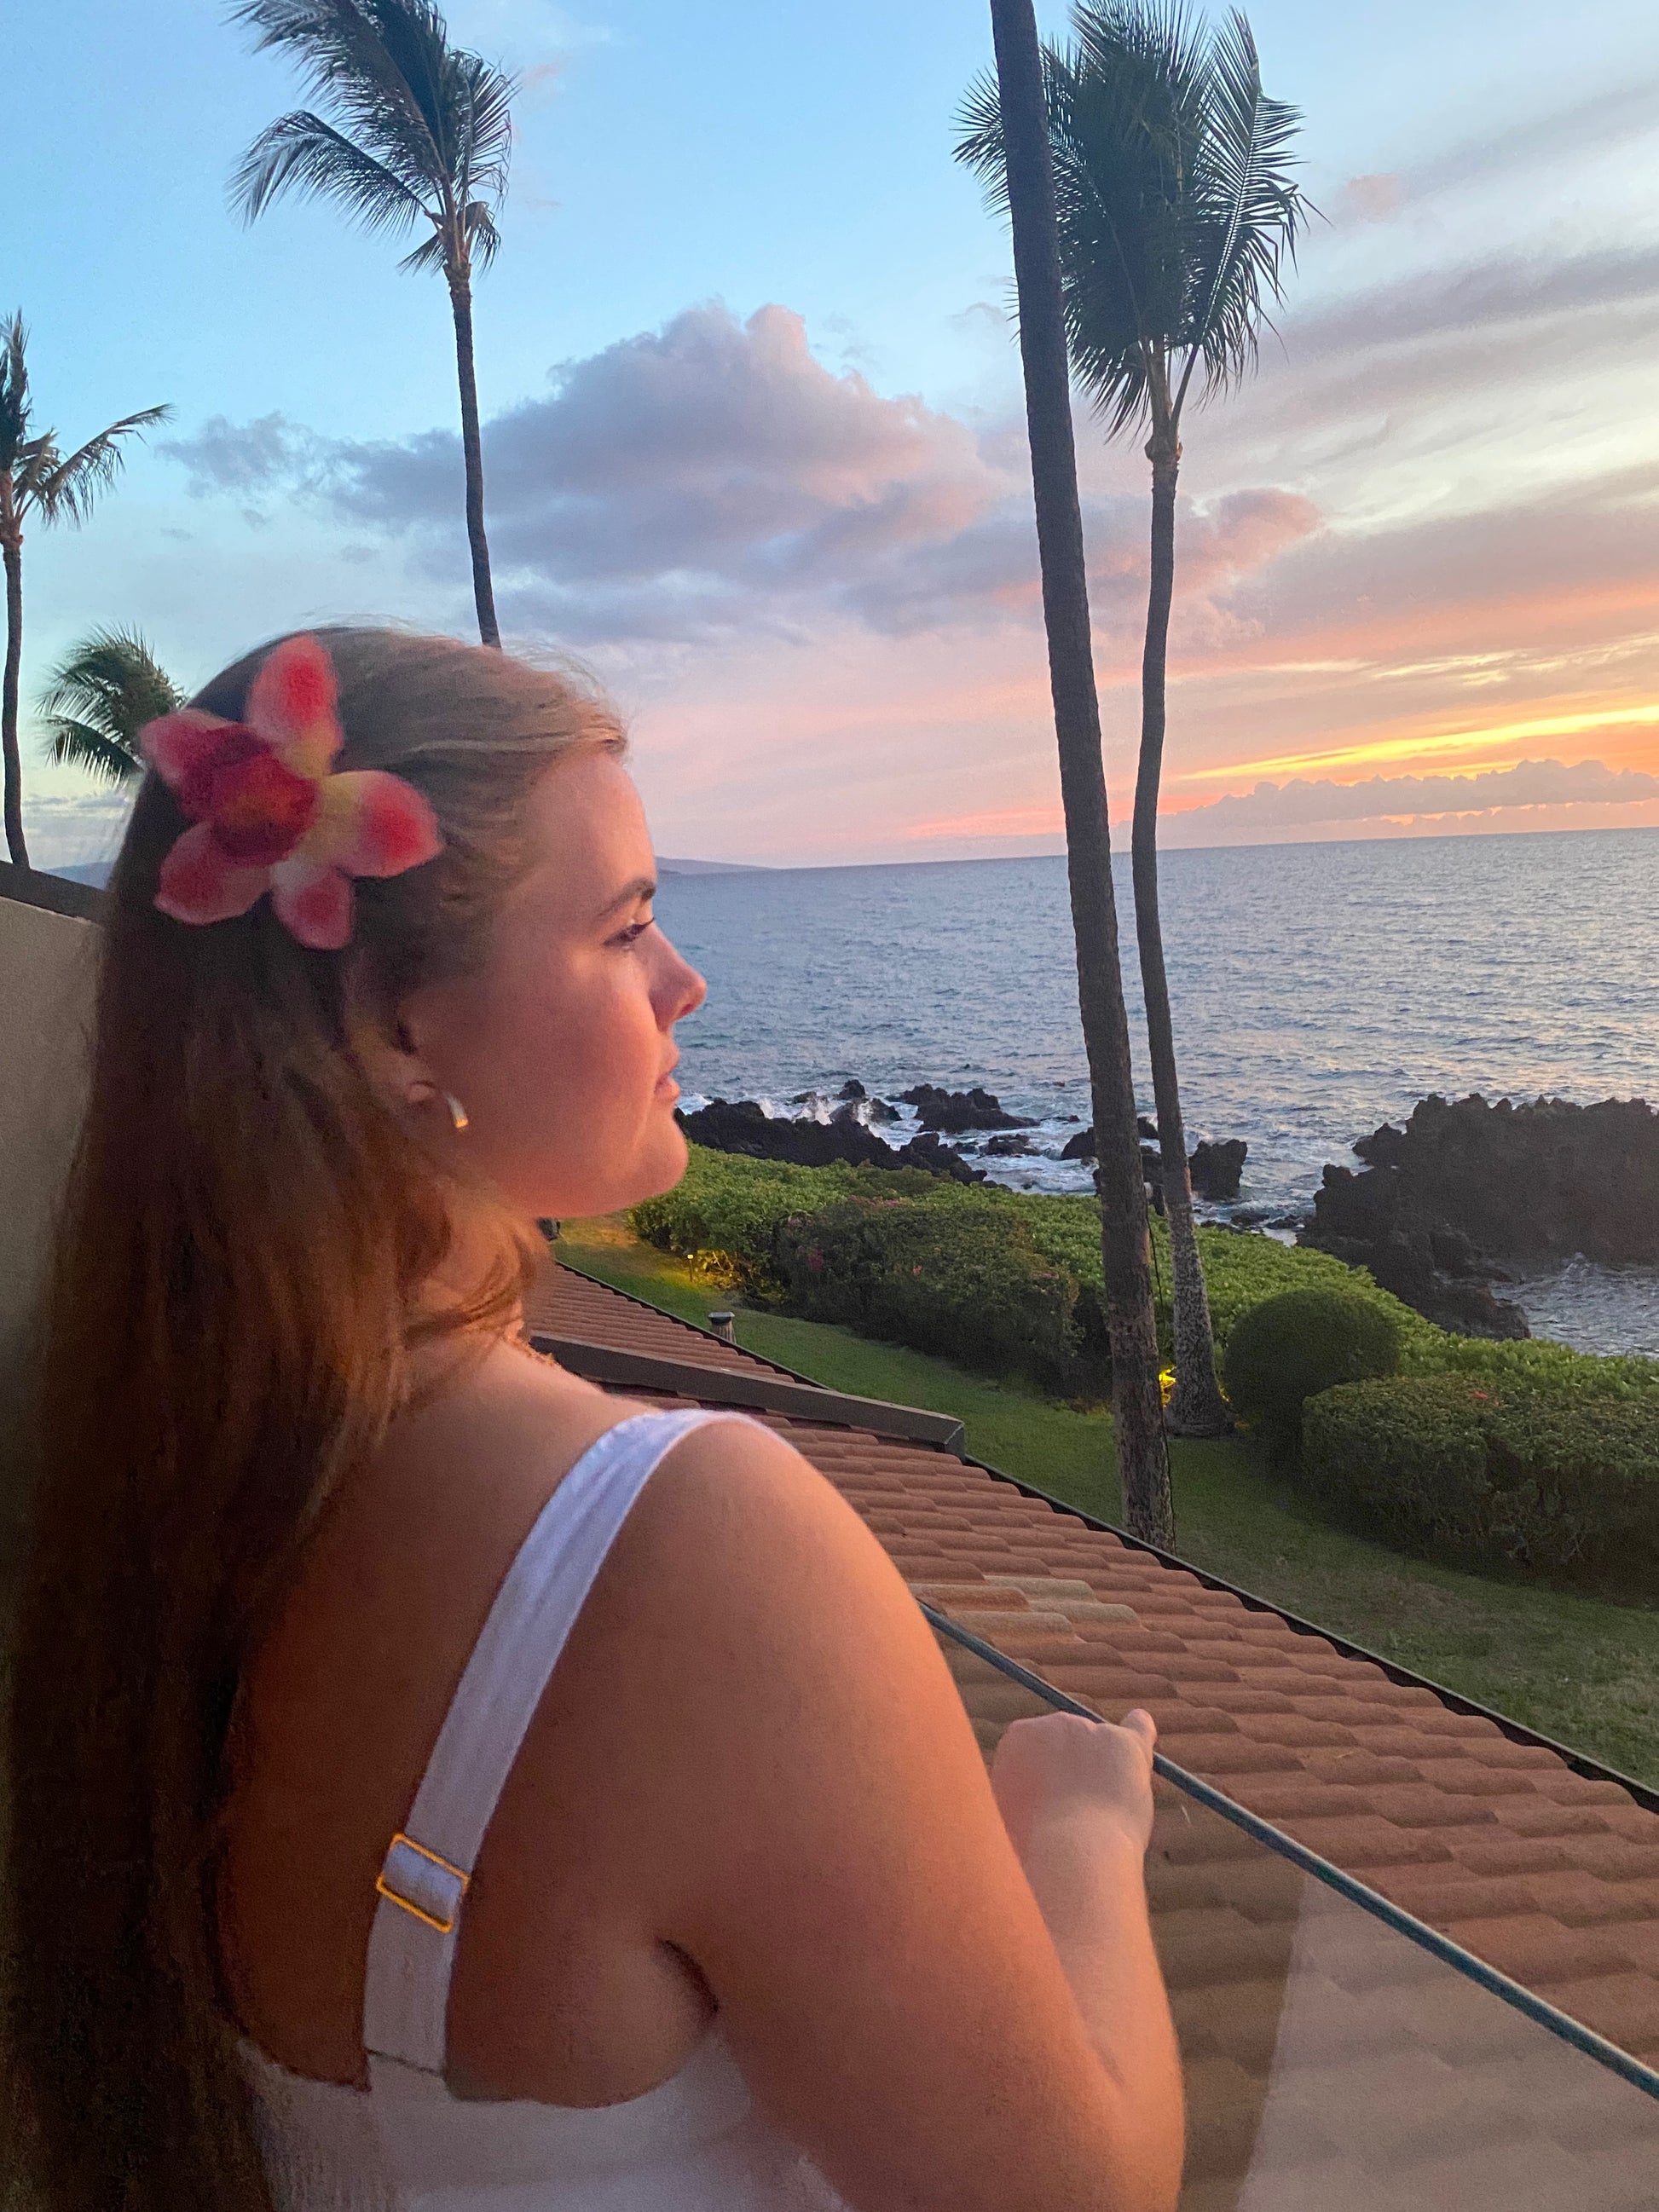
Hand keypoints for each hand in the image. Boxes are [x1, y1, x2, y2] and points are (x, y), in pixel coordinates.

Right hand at [989, 1707, 1157, 1861]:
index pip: (1034, 1747)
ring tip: (1103, 1813)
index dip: (1043, 1777)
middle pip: (1067, 1740)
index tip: (1048, 1804)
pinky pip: (1138, 1728)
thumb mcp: (1010, 1811)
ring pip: (1102, 1744)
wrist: (1071, 1854)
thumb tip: (1034, 1796)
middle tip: (1075, 1813)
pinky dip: (1141, 1736)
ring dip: (1103, 1768)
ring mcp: (1091, 1730)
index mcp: (1017, 1738)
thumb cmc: (1035, 1845)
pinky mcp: (1125, 1742)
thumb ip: (1022, 1791)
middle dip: (1072, 1770)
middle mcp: (1053, 1723)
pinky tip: (1141, 1741)